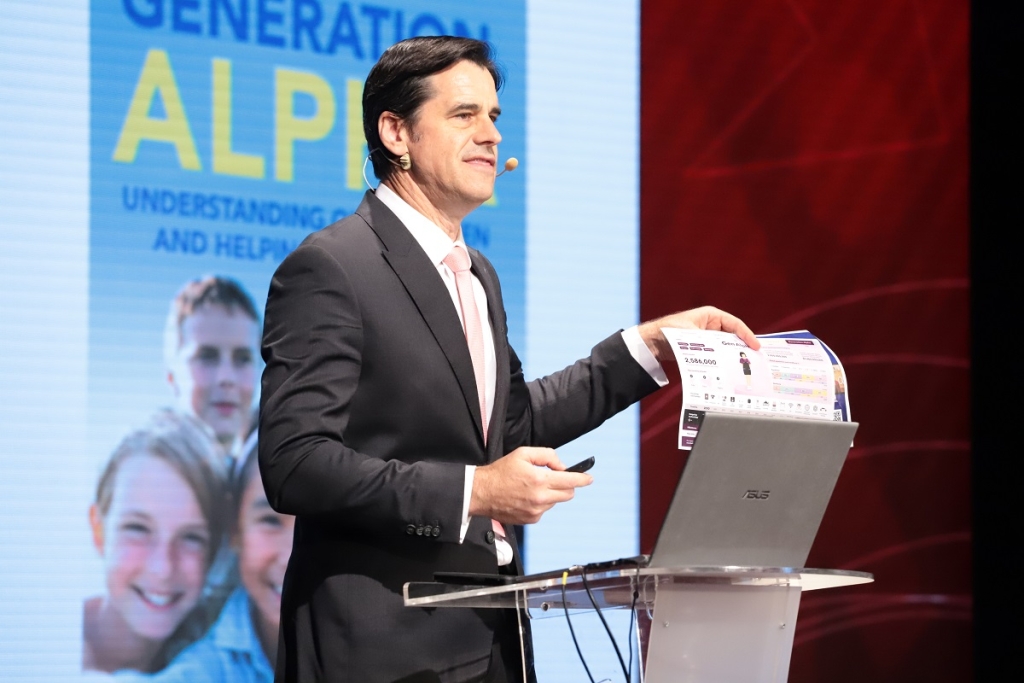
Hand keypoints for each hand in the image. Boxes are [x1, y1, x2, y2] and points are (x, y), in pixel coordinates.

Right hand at [469, 447, 592, 524]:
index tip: (589, 478)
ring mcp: (536, 511)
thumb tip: (561, 466)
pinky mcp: (530, 520)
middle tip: (555, 478)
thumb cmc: (500, 472)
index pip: (570, 481)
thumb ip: (547, 456)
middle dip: (567, 486)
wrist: (482, 492)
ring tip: (532, 487)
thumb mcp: (523, 454)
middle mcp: (540, 498)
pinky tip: (526, 497)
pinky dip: (541, 503)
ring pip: (555, 501)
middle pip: (567, 494)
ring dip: (551, 494)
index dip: (582, 479)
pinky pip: (544, 510)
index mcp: (539, 480)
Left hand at [638, 306, 759, 363]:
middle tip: (755, 360)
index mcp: (711, 315)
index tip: (756, 347)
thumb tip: (727, 355)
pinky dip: (723, 360)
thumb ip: (711, 344)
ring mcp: (708, 336)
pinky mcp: (703, 347)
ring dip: (733, 356)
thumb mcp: (692, 337)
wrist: (651, 343)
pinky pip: (717, 353)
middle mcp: (712, 325)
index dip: (747, 335)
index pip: (735, 324)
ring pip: (726, 347)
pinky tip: (728, 370)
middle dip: (743, 348)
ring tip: (745, 368)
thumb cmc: (669, 332)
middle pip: (733, 337)